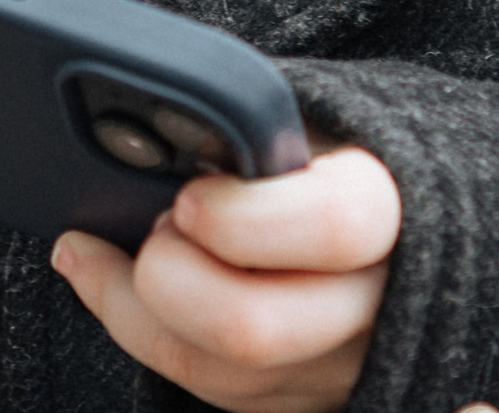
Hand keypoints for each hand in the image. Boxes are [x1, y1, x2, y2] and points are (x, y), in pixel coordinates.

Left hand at [52, 145, 401, 412]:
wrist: (380, 212)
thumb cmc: (319, 149)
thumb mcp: (301, 115)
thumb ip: (247, 123)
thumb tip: (156, 124)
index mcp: (390, 208)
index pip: (333, 226)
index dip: (240, 218)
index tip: (186, 197)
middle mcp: (377, 303)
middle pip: (253, 329)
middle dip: (168, 278)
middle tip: (154, 227)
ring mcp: (341, 366)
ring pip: (218, 373)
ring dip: (135, 310)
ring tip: (119, 246)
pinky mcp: (302, 398)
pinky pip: (209, 388)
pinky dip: (145, 334)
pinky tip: (108, 280)